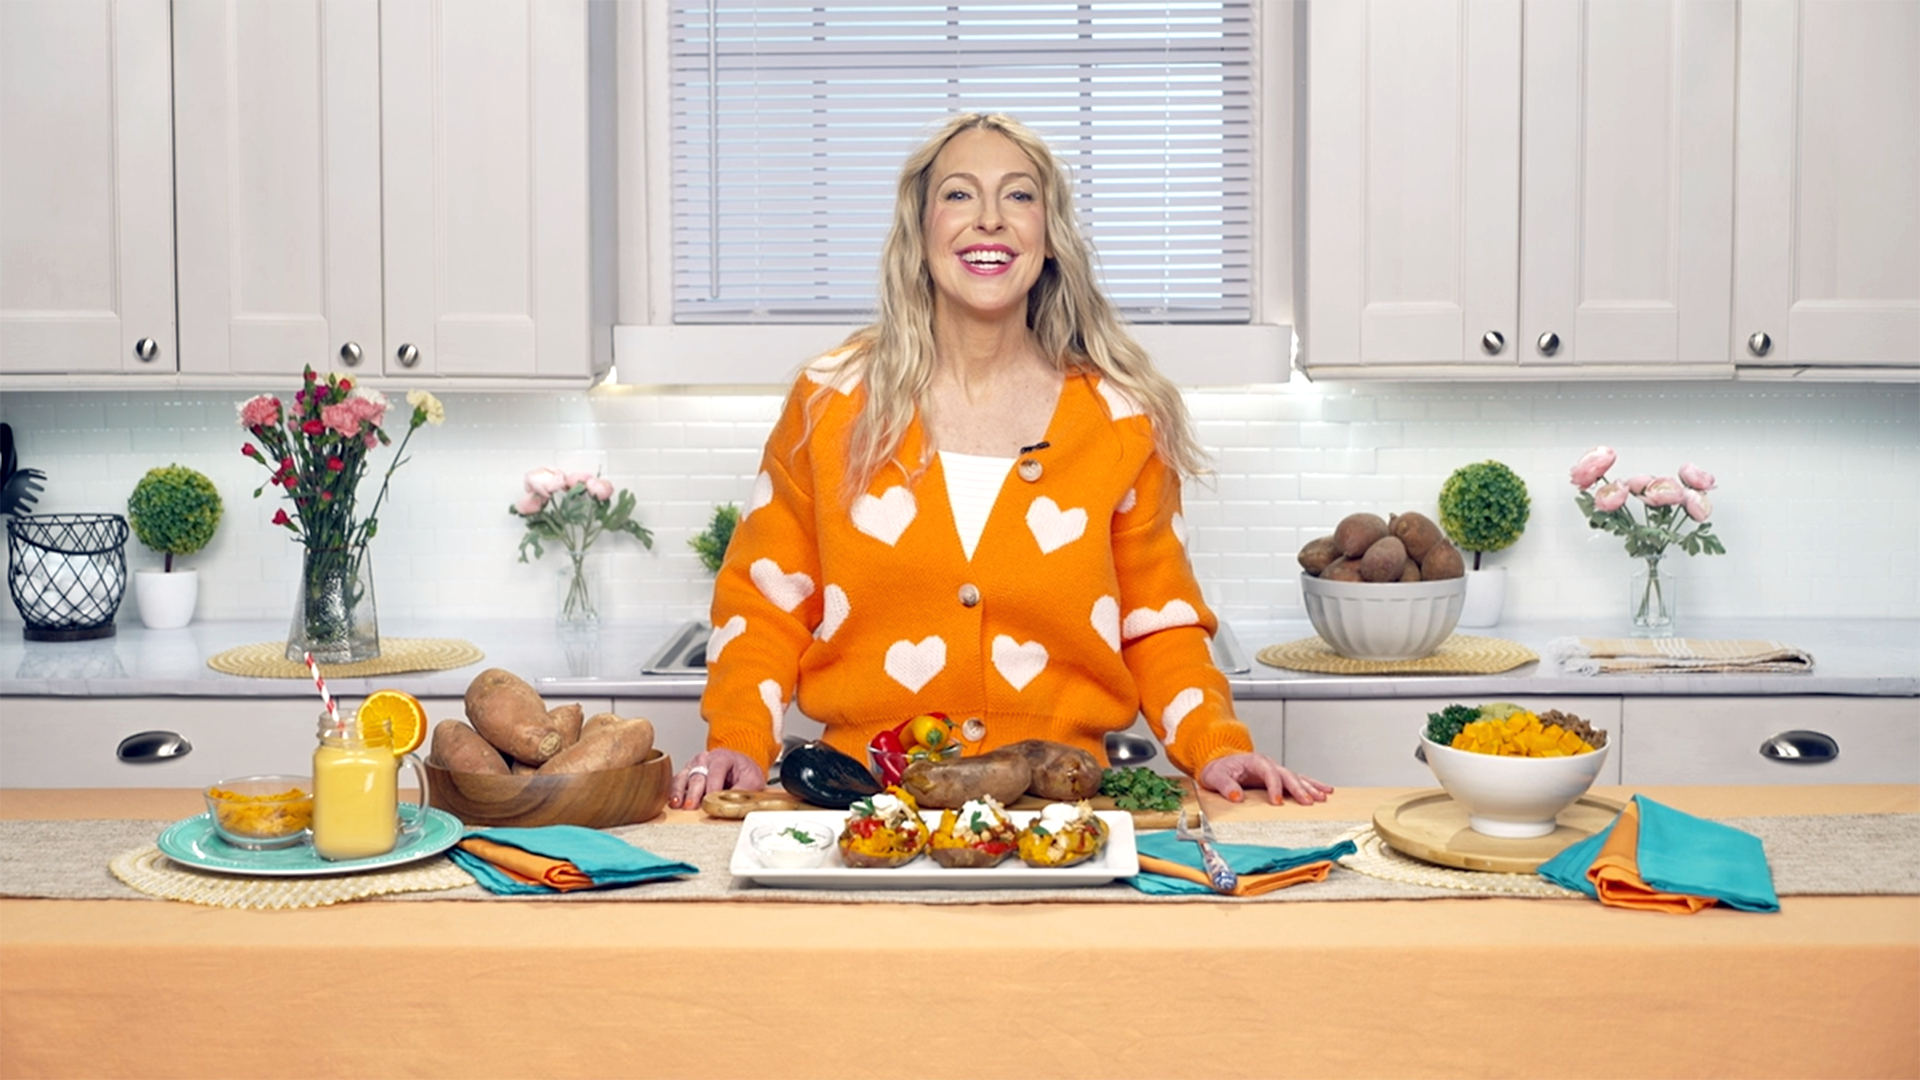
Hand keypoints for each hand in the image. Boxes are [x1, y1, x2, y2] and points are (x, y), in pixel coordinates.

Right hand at [668, 748, 765, 809]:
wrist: (739, 767)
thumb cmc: (744, 772)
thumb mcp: (752, 780)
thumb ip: (743, 790)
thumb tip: (734, 803)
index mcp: (722, 757)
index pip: (716, 772)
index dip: (713, 786)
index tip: (711, 799)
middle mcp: (705, 759)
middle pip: (698, 776)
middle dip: (694, 792)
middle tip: (691, 805)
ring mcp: (693, 766)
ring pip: (683, 778)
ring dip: (679, 792)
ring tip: (677, 804)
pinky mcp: (686, 774)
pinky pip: (676, 782)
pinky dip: (673, 792)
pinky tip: (672, 802)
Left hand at [1199, 752, 1333, 805]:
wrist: (1219, 763)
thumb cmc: (1218, 769)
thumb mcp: (1215, 776)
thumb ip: (1225, 785)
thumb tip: (1236, 796)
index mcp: (1255, 761)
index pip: (1268, 773)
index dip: (1274, 787)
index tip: (1277, 802)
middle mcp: (1268, 764)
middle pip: (1287, 775)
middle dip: (1299, 788)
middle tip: (1308, 802)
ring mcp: (1275, 770)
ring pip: (1297, 777)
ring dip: (1310, 787)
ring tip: (1323, 796)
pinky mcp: (1278, 778)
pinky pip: (1298, 780)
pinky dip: (1311, 785)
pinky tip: (1325, 790)